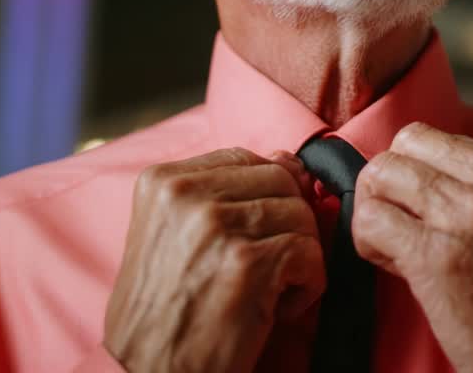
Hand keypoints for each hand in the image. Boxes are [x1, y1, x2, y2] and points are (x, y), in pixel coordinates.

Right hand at [103, 148, 324, 372]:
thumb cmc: (166, 314)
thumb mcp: (177, 239)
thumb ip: (223, 195)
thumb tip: (288, 161)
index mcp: (162, 181)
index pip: (246, 158)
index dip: (267, 195)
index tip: (257, 234)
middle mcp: (184, 194)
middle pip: (280, 179)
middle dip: (289, 223)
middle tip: (268, 267)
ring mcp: (215, 225)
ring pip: (301, 213)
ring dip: (299, 257)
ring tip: (268, 291)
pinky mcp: (246, 262)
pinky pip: (310, 252)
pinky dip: (308, 285)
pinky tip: (278, 309)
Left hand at [353, 123, 472, 372]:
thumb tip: (422, 172)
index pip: (434, 138)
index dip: (420, 172)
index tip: (428, 208)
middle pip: (404, 145)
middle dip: (391, 183)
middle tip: (402, 221)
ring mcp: (463, 214)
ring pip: (380, 174)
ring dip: (376, 210)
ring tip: (396, 243)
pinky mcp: (432, 254)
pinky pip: (369, 219)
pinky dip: (367, 242)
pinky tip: (392, 264)